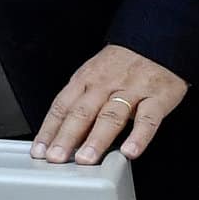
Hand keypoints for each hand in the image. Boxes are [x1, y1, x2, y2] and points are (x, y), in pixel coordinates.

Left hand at [35, 45, 187, 164]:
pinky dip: (139, 136)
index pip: (63, 105)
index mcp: (87, 79)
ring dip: (96, 139)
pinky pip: (148, 119)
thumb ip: (80, 102)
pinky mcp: (158, 97)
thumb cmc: (124, 63)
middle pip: (82, 112)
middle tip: (56, 158)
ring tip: (86, 159)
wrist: (159, 40)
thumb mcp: (95, 74)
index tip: (39, 150)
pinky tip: (130, 152)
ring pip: (111, 115)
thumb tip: (59, 135)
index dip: (49, 129)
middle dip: (67, 136)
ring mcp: (133, 90)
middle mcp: (106, 84)